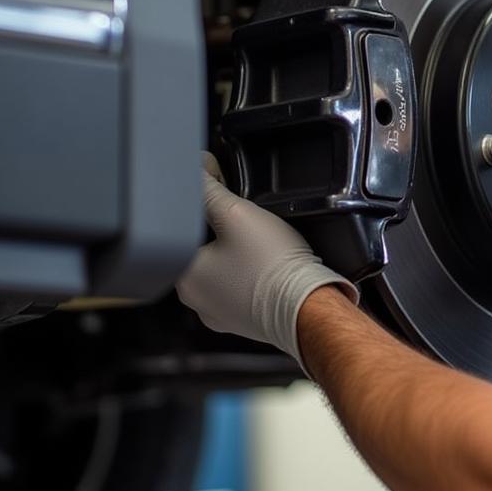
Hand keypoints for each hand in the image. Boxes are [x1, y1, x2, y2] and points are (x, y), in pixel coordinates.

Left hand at [177, 154, 357, 365]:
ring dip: (240, 253)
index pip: (184, 227)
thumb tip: (196, 169)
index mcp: (183, 275)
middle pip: (204, 248)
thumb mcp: (237, 212)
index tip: (228, 196)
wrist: (308, 306)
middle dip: (224, 229)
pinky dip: (253, 275)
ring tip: (265, 245)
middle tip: (253, 222)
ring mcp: (220, 313)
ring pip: (224, 269)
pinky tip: (270, 267)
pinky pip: (242, 288)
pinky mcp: (244, 320)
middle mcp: (195, 299)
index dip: (207, 204)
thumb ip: (210, 188)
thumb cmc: (274, 267)